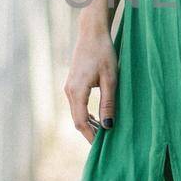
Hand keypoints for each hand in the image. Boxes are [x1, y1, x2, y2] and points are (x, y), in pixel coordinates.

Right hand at [63, 17, 118, 142]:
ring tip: (104, 134)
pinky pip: (78, 105)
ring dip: (89, 124)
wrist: (92, 32)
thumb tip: (108, 125)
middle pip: (77, 120)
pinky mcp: (73, 84)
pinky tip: (98, 118)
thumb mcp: (110, 79)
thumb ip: (108, 102)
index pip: (81, 122)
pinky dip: (86, 115)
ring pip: (77, 113)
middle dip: (90, 133)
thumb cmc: (103, 53)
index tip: (102, 147)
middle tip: (105, 145)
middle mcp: (69, 91)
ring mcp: (69, 87)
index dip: (91, 136)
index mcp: (77, 91)